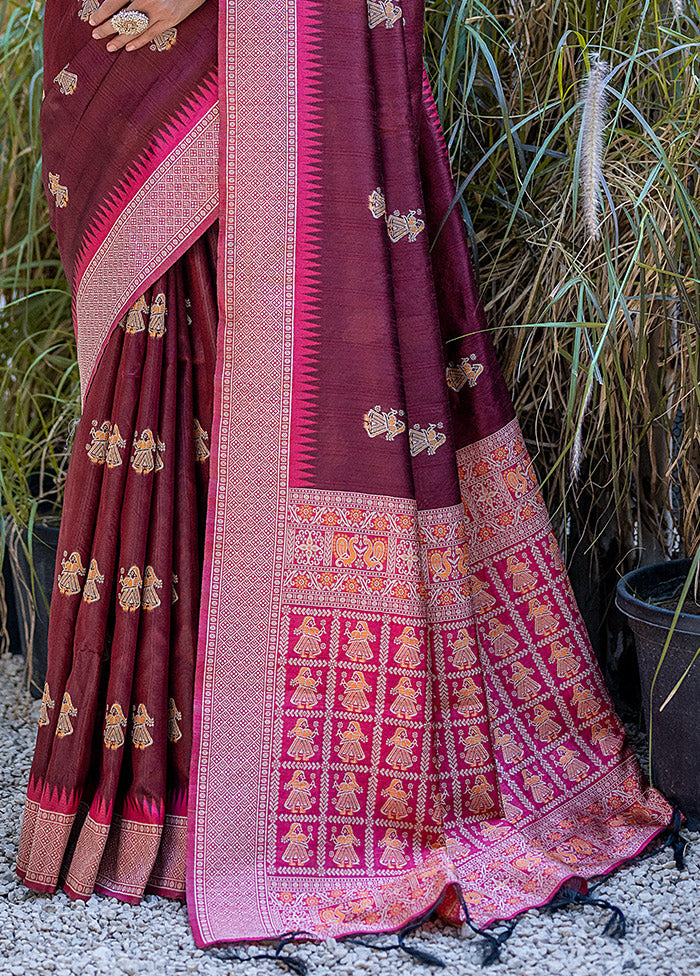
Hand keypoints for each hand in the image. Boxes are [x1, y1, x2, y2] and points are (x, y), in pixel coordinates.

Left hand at [89, 0, 207, 52]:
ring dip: (120, 39)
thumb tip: (114, 7)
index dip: (102, 13)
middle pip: (123, 17)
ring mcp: (161, 11)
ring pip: (136, 29)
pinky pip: (151, 34)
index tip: (92, 21)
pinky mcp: (171, 20)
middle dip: (107, 28)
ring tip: (109, 46)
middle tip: (96, 35)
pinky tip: (128, 47)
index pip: (115, 1)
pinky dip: (138, 42)